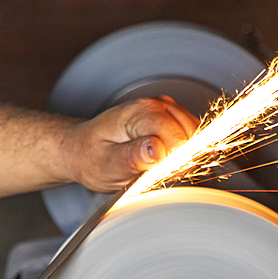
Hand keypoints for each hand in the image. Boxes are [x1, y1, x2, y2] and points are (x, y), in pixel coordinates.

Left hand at [65, 96, 199, 191]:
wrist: (83, 149)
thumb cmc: (92, 158)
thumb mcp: (107, 165)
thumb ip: (133, 158)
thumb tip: (158, 150)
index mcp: (141, 112)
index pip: (178, 138)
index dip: (173, 162)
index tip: (156, 174)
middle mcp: (157, 104)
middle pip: (191, 136)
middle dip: (177, 160)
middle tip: (150, 172)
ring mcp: (166, 108)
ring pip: (194, 137)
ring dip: (180, 156)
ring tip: (152, 165)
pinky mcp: (171, 117)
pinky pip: (190, 137)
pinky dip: (180, 152)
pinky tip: (159, 158)